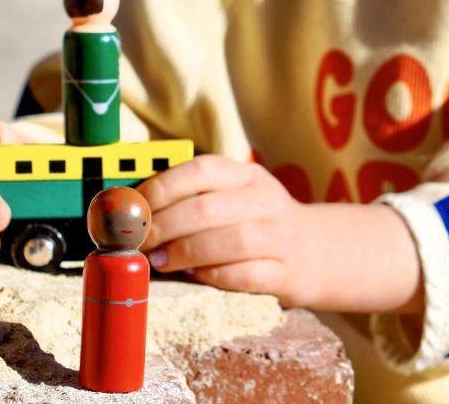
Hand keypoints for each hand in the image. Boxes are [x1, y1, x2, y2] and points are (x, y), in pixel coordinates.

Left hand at [139, 154, 315, 304]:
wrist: (315, 250)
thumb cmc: (255, 222)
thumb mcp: (232, 196)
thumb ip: (192, 198)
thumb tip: (133, 209)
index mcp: (246, 174)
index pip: (201, 169)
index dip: (162, 188)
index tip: (135, 209)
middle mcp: (265, 198)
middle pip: (209, 208)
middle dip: (166, 225)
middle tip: (140, 242)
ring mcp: (280, 235)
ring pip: (231, 240)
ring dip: (187, 252)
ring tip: (161, 262)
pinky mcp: (287, 272)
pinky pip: (248, 275)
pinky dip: (216, 277)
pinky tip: (195, 278)